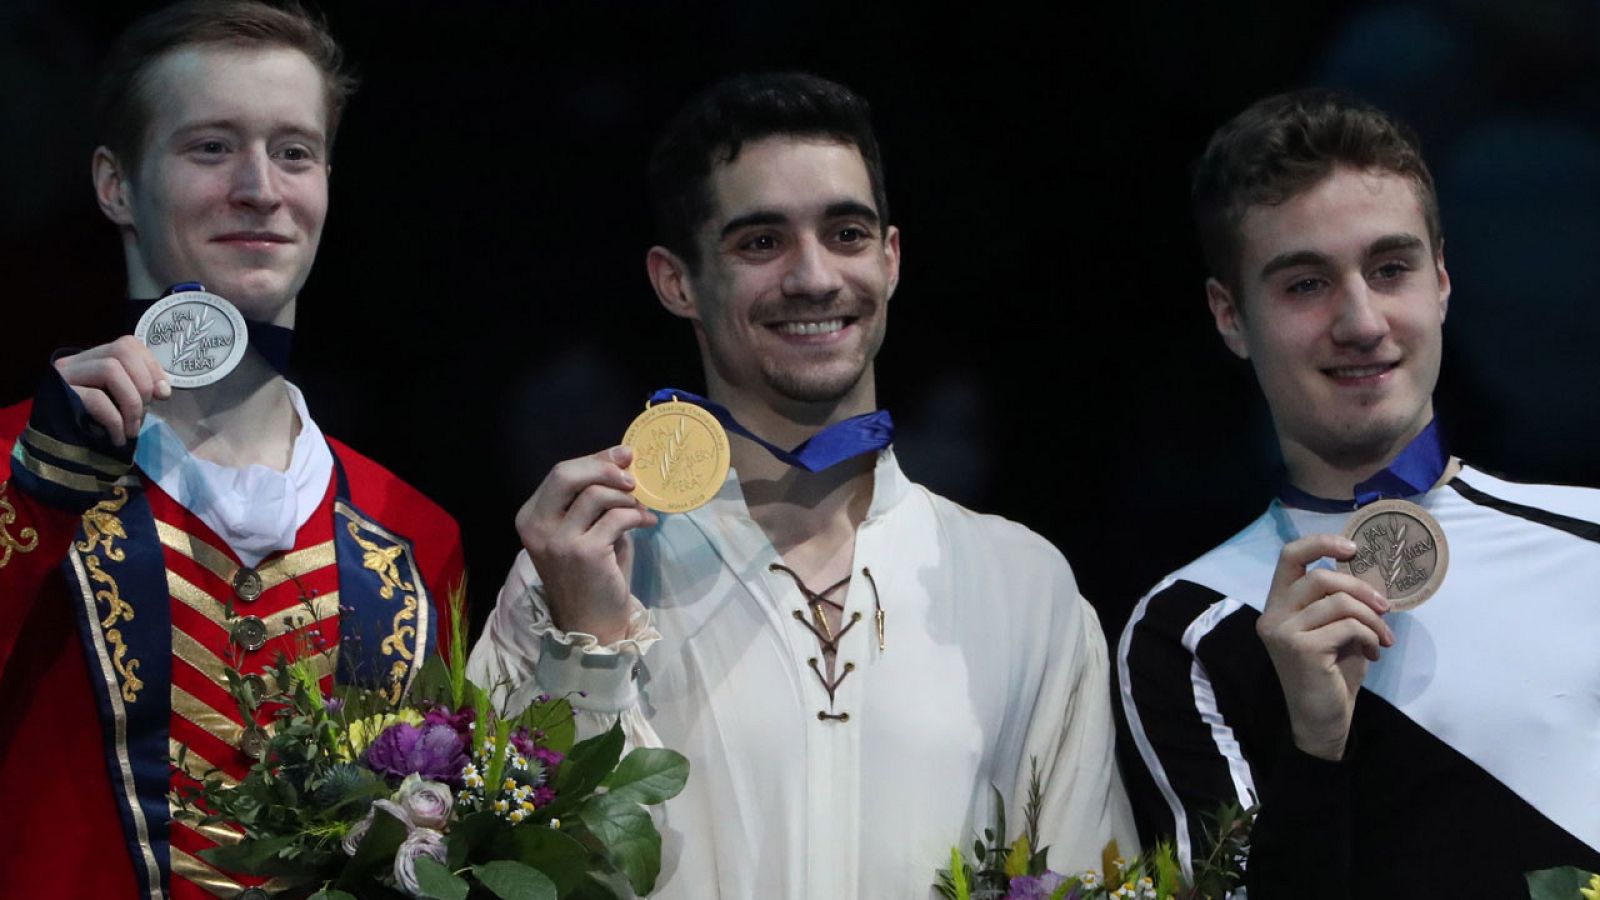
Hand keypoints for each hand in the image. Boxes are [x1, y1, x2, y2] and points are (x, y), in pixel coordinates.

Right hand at [53, 336, 170, 446]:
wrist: (57, 455)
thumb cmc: (93, 429)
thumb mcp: (120, 405)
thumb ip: (138, 391)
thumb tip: (163, 389)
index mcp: (93, 360)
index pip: (128, 344)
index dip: (151, 366)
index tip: (163, 394)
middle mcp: (76, 362)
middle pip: (121, 350)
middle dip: (144, 382)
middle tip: (145, 412)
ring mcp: (64, 377)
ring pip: (110, 369)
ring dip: (131, 402)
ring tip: (132, 429)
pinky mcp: (59, 395)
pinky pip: (96, 398)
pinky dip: (115, 420)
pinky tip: (119, 438)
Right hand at [514, 446, 658, 643]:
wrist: (592, 625)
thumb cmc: (591, 576)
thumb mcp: (586, 531)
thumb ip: (595, 498)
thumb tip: (622, 458)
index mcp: (530, 518)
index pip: (560, 473)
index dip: (595, 459)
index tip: (624, 455)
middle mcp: (537, 527)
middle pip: (567, 474)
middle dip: (604, 467)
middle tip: (632, 477)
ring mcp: (557, 541)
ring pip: (595, 494)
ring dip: (626, 497)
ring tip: (639, 508)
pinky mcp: (583, 553)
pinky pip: (616, 517)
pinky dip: (637, 515)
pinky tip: (646, 523)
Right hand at [1256, 533, 1395, 760]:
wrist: (1323, 722)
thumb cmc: (1330, 676)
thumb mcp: (1334, 631)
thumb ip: (1339, 603)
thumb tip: (1367, 574)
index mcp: (1277, 606)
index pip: (1289, 557)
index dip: (1321, 543)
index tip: (1353, 549)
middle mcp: (1273, 616)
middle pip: (1320, 576)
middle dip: (1361, 587)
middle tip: (1385, 607)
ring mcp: (1284, 632)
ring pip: (1338, 601)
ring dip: (1372, 617)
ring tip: (1384, 637)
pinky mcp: (1302, 649)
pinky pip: (1347, 625)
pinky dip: (1370, 635)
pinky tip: (1375, 652)